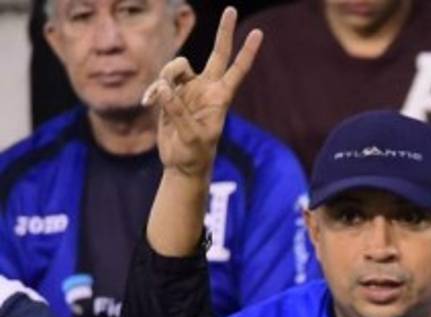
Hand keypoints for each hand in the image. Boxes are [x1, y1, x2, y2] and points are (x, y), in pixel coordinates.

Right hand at [141, 7, 261, 178]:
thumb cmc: (194, 154)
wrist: (182, 164)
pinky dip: (153, 91)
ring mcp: (189, 89)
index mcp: (220, 98)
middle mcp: (207, 88)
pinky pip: (160, 82)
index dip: (247, 52)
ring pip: (176, 66)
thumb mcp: (190, 136)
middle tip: (231, 8)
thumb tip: (163, 86)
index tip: (258, 33)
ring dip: (165, 77)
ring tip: (157, 99)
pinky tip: (148, 104)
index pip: (236, 70)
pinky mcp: (171, 94)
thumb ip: (177, 110)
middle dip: (224, 32)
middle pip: (216, 54)